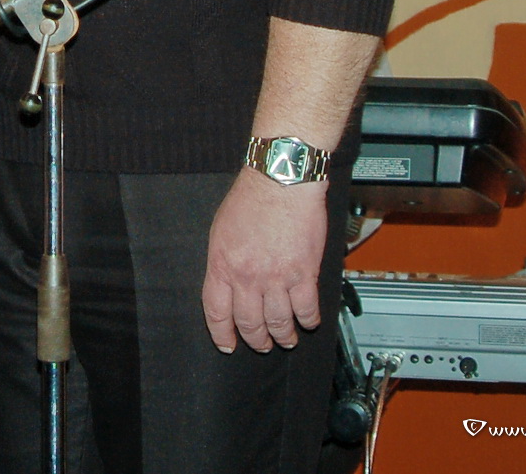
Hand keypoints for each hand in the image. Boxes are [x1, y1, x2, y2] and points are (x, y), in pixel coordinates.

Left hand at [201, 167, 327, 352]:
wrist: (281, 180)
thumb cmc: (252, 197)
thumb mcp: (221, 229)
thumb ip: (224, 260)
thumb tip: (228, 285)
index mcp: (223, 263)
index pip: (216, 311)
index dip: (222, 333)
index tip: (228, 344)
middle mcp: (247, 275)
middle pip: (249, 323)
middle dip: (256, 340)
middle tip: (262, 344)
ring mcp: (276, 277)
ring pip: (278, 323)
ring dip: (283, 336)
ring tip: (286, 338)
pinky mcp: (304, 274)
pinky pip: (306, 310)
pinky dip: (308, 321)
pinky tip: (308, 321)